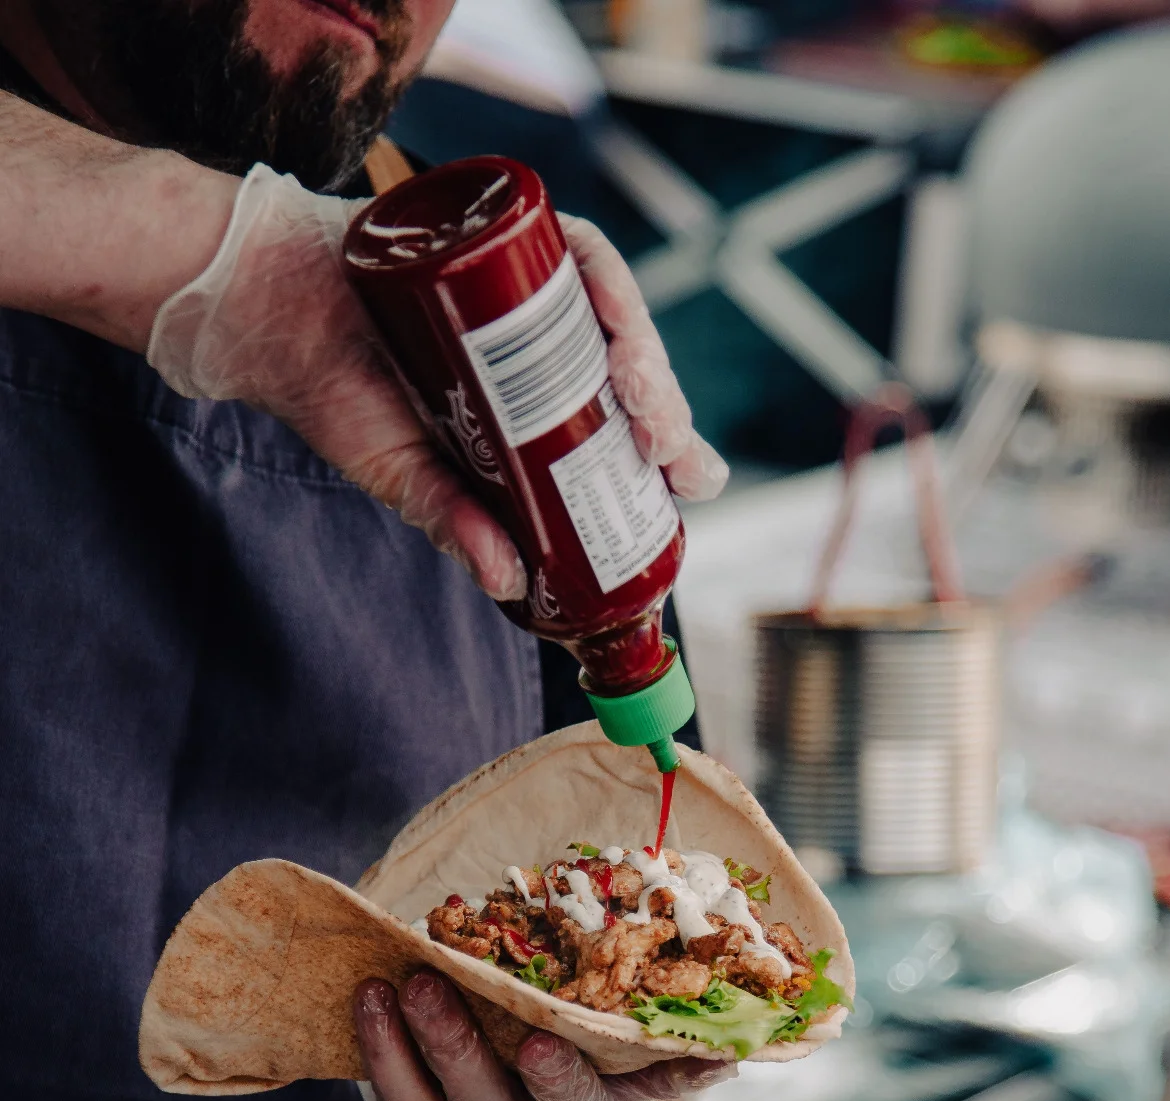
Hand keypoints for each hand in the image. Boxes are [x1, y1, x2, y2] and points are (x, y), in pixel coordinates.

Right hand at [146, 165, 726, 600]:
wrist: (270, 310)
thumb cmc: (338, 395)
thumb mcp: (404, 476)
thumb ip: (454, 524)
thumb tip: (511, 585)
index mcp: (533, 409)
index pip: (621, 428)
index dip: (668, 450)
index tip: (693, 479)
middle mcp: (544, 347)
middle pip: (632, 375)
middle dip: (664, 412)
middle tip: (669, 449)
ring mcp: (531, 290)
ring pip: (619, 319)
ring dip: (646, 359)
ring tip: (644, 400)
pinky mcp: (510, 238)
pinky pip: (581, 255)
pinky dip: (607, 287)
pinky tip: (616, 328)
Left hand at [355, 970, 733, 1100]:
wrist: (513, 1091)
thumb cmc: (578, 1046)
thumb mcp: (623, 1051)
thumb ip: (666, 1047)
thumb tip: (737, 1051)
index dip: (560, 1076)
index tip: (537, 1042)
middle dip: (456, 1044)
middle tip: (432, 983)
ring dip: (405, 1044)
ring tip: (389, 983)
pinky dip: (377, 1052)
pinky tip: (367, 997)